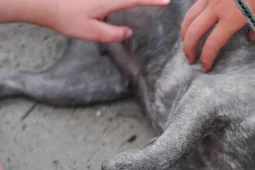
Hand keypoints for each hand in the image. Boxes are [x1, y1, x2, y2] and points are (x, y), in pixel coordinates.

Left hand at [39, 0, 170, 41]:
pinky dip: (122, 1)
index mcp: (109, 1)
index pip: (137, 0)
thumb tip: (128, 32)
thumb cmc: (65, 18)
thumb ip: (113, 34)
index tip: (166, 1)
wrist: (41, 3)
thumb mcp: (91, 33)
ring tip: (147, 2)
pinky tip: (122, 5)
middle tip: (159, 0)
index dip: (153, 1)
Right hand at [180, 0, 254, 70]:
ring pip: (189, 17)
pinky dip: (190, 17)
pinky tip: (193, 23)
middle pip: (193, 32)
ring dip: (184, 33)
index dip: (207, 58)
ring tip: (186, 43)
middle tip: (190, 59)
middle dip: (188, 49)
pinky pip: (195, 5)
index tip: (205, 66)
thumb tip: (251, 38)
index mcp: (231, 18)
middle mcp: (216, 8)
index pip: (212, 44)